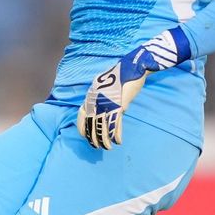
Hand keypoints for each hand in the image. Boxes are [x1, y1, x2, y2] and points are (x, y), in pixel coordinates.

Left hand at [77, 28, 189, 148]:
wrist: (132, 67)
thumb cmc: (121, 77)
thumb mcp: (107, 87)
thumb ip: (104, 100)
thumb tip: (109, 113)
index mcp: (91, 95)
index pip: (81, 115)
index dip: (82, 128)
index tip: (84, 137)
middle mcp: (96, 100)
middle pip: (91, 123)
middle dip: (93, 138)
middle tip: (96, 147)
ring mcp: (106, 102)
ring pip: (102, 126)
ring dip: (105, 140)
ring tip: (108, 147)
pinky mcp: (118, 105)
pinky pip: (116, 124)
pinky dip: (117, 134)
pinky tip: (118, 141)